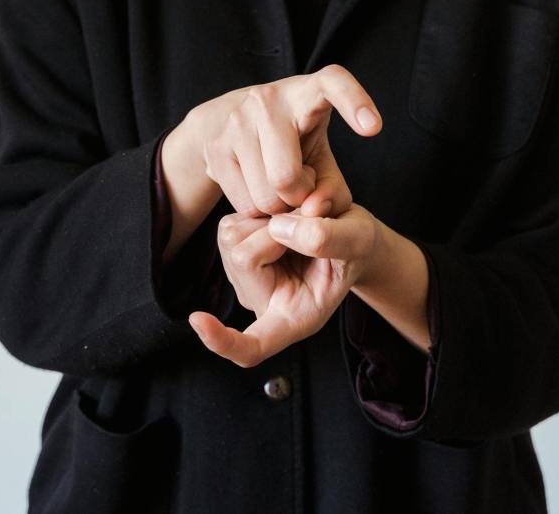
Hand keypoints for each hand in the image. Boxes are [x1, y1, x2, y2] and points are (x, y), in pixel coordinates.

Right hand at [165, 64, 381, 219]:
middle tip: (300, 187)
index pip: (332, 83)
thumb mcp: (318, 157)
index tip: (373, 128)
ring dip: (277, 206)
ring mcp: (236, 121)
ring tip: (277, 187)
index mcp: (305, 92)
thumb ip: (333, 187)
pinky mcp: (215, 147)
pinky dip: (257, 210)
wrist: (222, 124)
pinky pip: (244, 203)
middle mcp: (268, 100)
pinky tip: (257, 189)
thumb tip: (314, 210)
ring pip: (265, 196)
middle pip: (288, 177)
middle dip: (299, 196)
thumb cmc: (289, 141)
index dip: (354, 102)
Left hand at [188, 202, 384, 367]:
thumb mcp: (359, 241)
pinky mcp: (233, 246)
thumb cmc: (355, 246)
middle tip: (308, 225)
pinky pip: (232, 222)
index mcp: (292, 318)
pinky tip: (281, 219)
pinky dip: (257, 212)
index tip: (199, 321)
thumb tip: (278, 227)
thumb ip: (327, 239)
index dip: (223, 340)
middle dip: (276, 231)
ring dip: (266, 219)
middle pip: (244, 258)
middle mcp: (260, 300)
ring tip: (298, 224)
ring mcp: (241, 275)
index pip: (252, 347)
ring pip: (233, 236)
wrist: (347, 233)